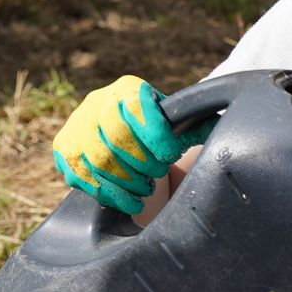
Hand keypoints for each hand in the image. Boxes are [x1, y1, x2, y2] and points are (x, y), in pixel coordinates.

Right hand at [50, 75, 208, 213]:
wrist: (122, 132)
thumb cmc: (158, 129)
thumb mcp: (176, 122)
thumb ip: (197, 125)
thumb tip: (227, 124)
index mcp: (128, 90)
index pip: (138, 109)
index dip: (156, 135)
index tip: (171, 155)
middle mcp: (97, 103)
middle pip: (115, 137)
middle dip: (141, 163)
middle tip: (157, 174)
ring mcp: (76, 126)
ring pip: (97, 159)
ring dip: (126, 182)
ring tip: (146, 189)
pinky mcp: (64, 150)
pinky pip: (81, 177)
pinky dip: (109, 194)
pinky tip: (130, 201)